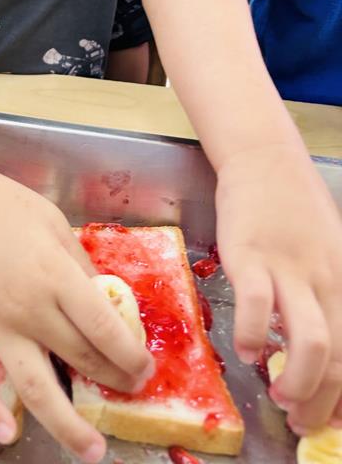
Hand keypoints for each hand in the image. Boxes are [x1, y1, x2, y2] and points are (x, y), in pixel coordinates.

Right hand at [0, 165, 153, 460]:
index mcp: (56, 275)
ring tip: (90, 449)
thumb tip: (101, 302)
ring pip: (35, 387)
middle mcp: (29, 308)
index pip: (105, 330)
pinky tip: (5, 432)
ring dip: (66, 423)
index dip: (131, 355)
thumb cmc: (0, 204)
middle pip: (81, 358)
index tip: (144, 367)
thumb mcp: (54, 224)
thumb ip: (79, 266)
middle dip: (114, 380)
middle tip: (130, 389)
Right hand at [215, 143, 341, 433]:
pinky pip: (258, 308)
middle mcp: (328, 281)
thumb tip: (322, 346)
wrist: (264, 159)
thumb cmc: (294, 206)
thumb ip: (328, 293)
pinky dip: (253, 338)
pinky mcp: (252, 256)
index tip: (328, 418)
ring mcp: (291, 269)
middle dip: (321, 403)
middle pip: (340, 359)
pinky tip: (246, 350)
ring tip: (278, 394)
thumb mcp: (329, 251)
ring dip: (298, 384)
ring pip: (312, 344)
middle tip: (300, 419)